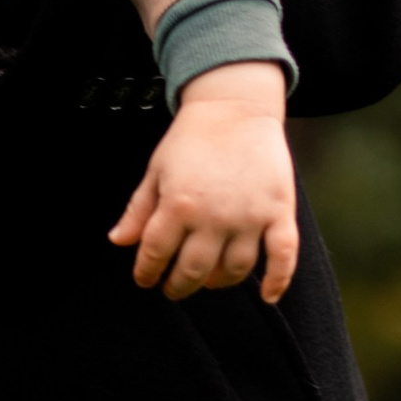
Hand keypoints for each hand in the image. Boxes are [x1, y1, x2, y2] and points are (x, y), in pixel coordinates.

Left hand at [109, 64, 300, 305]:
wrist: (236, 106)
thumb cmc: (193, 137)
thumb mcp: (157, 170)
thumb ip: (139, 209)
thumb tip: (118, 241)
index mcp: (179, 204)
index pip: (156, 253)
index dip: (147, 271)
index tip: (146, 279)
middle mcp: (214, 216)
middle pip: (194, 270)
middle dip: (178, 285)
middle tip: (174, 288)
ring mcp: (249, 216)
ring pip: (234, 269)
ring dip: (217, 282)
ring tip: (207, 280)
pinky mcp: (278, 212)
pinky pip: (283, 256)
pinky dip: (277, 280)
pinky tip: (266, 295)